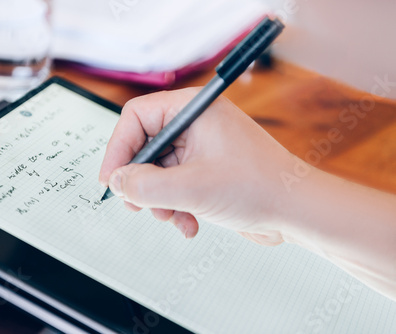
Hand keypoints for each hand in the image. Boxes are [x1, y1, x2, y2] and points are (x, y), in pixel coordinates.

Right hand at [99, 88, 293, 243]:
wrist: (296, 211)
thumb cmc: (260, 187)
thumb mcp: (192, 188)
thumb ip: (145, 185)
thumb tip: (118, 181)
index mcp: (193, 110)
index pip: (136, 117)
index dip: (118, 148)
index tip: (111, 179)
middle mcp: (195, 124)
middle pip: (144, 146)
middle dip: (141, 181)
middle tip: (137, 205)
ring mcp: (201, 148)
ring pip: (158, 171)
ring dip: (160, 200)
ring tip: (174, 216)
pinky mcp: (206, 170)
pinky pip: (175, 185)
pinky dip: (176, 206)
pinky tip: (190, 222)